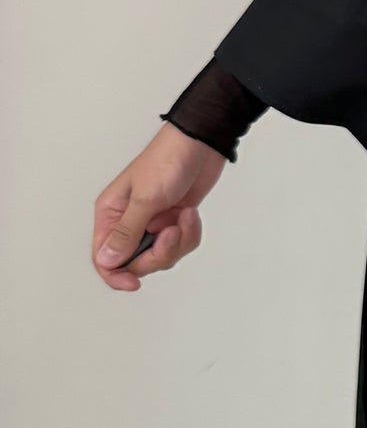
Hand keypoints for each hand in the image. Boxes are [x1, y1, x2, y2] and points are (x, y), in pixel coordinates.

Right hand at [93, 126, 227, 291]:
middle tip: (171, 232)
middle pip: (136, 262)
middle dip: (159, 254)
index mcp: (111, 214)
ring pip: (162, 256)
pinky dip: (190, 233)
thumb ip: (127, 233)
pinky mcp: (173, 222)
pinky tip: (190, 214)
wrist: (201, 144)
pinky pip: (180, 245)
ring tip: (183, 217)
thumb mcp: (146, 199)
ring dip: (178, 242)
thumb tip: (107, 261)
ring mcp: (153, 223)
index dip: (116, 275)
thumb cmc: (168, 160)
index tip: (134, 283)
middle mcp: (129, 221)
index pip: (104, 257)